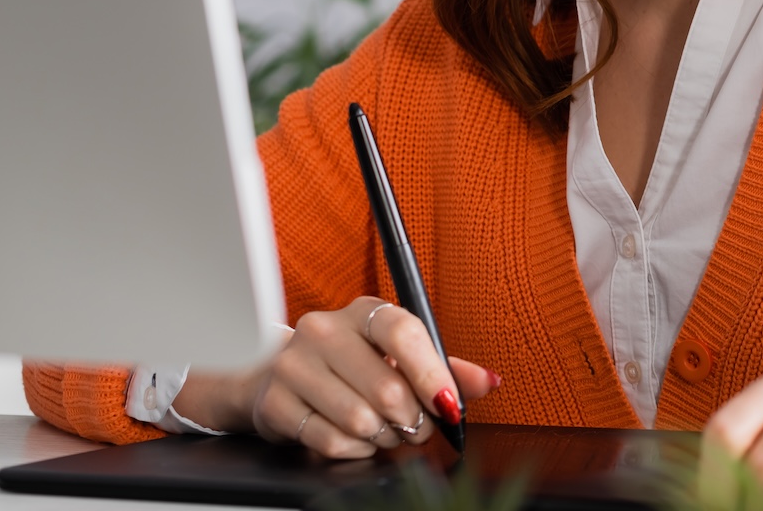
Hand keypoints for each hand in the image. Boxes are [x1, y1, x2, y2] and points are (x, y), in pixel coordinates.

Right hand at [174, 296, 496, 458]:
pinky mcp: (274, 403)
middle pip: (387, 388)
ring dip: (385, 437)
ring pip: (360, 419)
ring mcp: (294, 366)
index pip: (403, 333)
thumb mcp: (397, 356)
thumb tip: (488, 382)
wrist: (278, 375)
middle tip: (417, 427)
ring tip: (387, 431)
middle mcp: (325, 331)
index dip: (432, 374)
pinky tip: (358, 439)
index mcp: (364, 312)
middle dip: (413, 420)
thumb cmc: (351, 364)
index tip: (450, 406)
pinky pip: (332, 442)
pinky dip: (357, 450)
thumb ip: (445, 367)